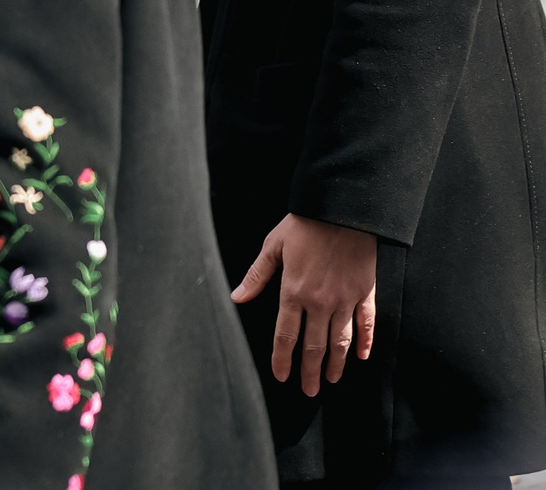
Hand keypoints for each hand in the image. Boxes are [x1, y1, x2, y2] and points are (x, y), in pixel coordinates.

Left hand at [232, 212, 376, 395]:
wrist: (343, 211)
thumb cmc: (304, 225)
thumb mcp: (273, 246)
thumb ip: (256, 276)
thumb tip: (237, 298)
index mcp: (293, 292)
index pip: (285, 335)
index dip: (282, 358)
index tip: (282, 376)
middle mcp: (319, 302)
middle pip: (313, 345)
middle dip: (309, 370)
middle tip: (308, 391)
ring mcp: (345, 300)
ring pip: (340, 341)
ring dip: (335, 363)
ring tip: (330, 379)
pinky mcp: (365, 294)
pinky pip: (366, 324)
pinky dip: (364, 342)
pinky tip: (360, 356)